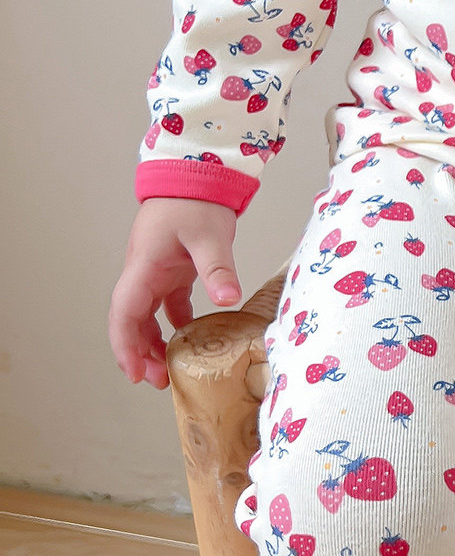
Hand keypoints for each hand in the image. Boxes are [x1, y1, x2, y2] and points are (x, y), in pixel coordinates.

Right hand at [109, 198, 242, 390]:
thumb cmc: (195, 200)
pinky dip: (175, 324)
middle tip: (160, 382)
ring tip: (172, 369)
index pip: (125, 314)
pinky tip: (192, 339)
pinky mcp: (174, 270)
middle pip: (132, 321)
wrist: (195, 174)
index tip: (136, 372)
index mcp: (144, 267)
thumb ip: (218, 267)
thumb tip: (228, 299)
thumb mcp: (209, 235)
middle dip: (140, 353)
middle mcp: (144, 273)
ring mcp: (157, 272)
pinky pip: (168, 304)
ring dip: (156, 342)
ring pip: (148, 315)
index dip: (126, 346)